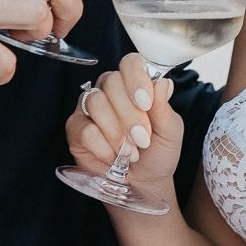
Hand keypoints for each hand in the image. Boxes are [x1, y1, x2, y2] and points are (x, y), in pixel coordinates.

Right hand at [64, 53, 185, 208]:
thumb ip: (164, 107)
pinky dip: (103, 147)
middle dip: (130, 115)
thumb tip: (162, 82)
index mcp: (133, 84)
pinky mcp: (75, 129)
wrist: (144, 183)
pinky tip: (113, 158)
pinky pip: (85, 129)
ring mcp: (89, 108)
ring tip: (131, 152)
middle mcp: (109, 90)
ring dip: (117, 132)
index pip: (130, 63)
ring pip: (96, 103)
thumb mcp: (170, 131)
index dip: (136, 79)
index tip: (146, 103)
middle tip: (143, 139)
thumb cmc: (158, 152)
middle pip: (111, 82)